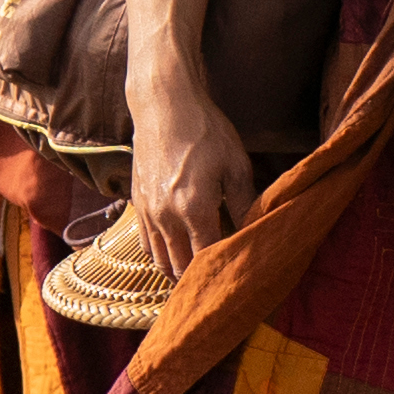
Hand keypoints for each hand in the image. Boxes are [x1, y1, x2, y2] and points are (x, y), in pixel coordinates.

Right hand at [126, 37, 254, 277]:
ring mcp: (148, 212)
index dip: (224, 272)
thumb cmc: (206, 131)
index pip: (209, 258)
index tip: (238, 279)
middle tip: (219, 287)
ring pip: (160, 260)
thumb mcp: (236, 165)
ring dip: (177, 272)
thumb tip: (255, 232)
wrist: (164, 105)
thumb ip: (245, 204)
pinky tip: (175, 254)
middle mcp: (166, 217)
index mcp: (195, 209)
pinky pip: (147, 243)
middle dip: (199, 280)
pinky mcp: (137, 203)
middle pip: (181, 267)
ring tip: (196, 279)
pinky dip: (160, 255)